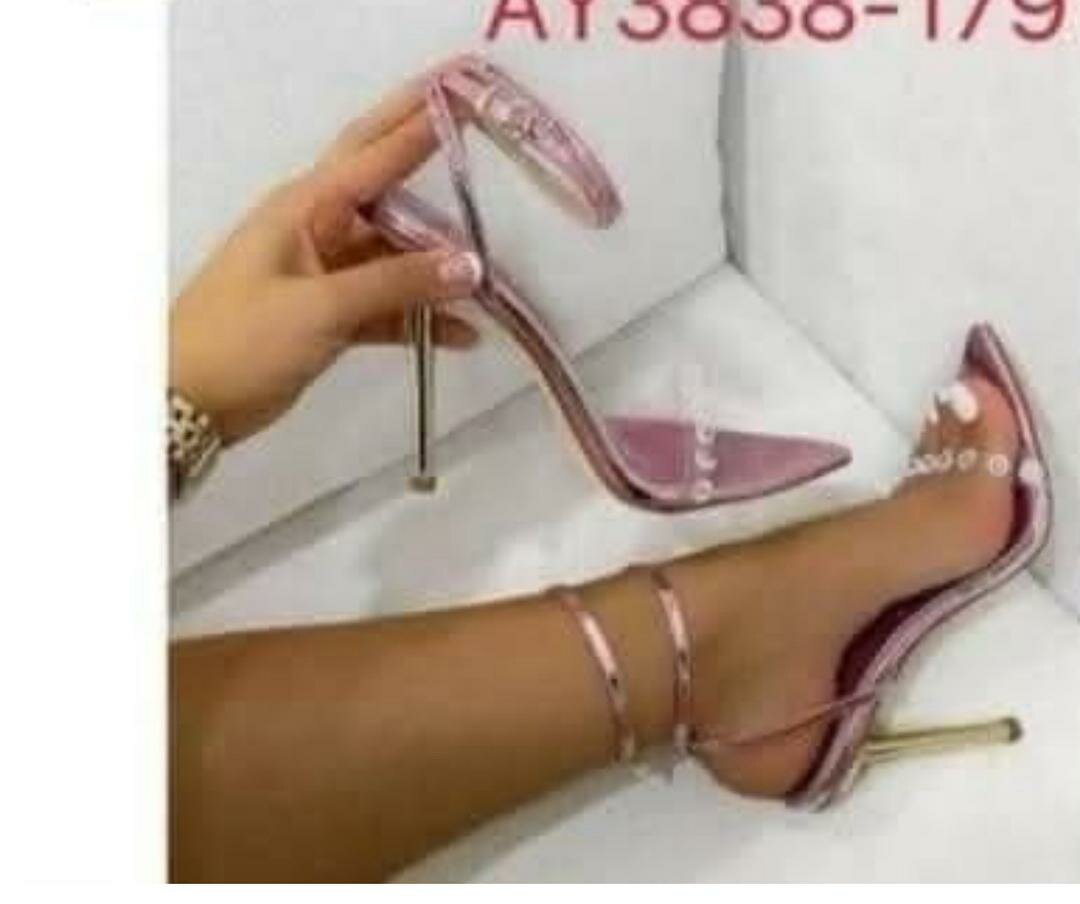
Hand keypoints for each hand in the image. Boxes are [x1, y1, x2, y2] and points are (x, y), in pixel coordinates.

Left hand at [169, 75, 481, 443]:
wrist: (186, 403)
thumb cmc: (240, 340)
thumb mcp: (320, 307)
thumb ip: (396, 283)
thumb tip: (469, 266)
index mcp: (304, 207)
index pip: (373, 154)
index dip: (418, 126)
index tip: (463, 100)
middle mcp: (318, 229)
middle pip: (386, 191)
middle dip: (430, 172)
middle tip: (482, 151)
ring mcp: (325, 273)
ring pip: (394, 256)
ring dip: (436, 268)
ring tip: (491, 282)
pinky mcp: (329, 315)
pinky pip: (386, 305)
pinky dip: (419, 317)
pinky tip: (460, 333)